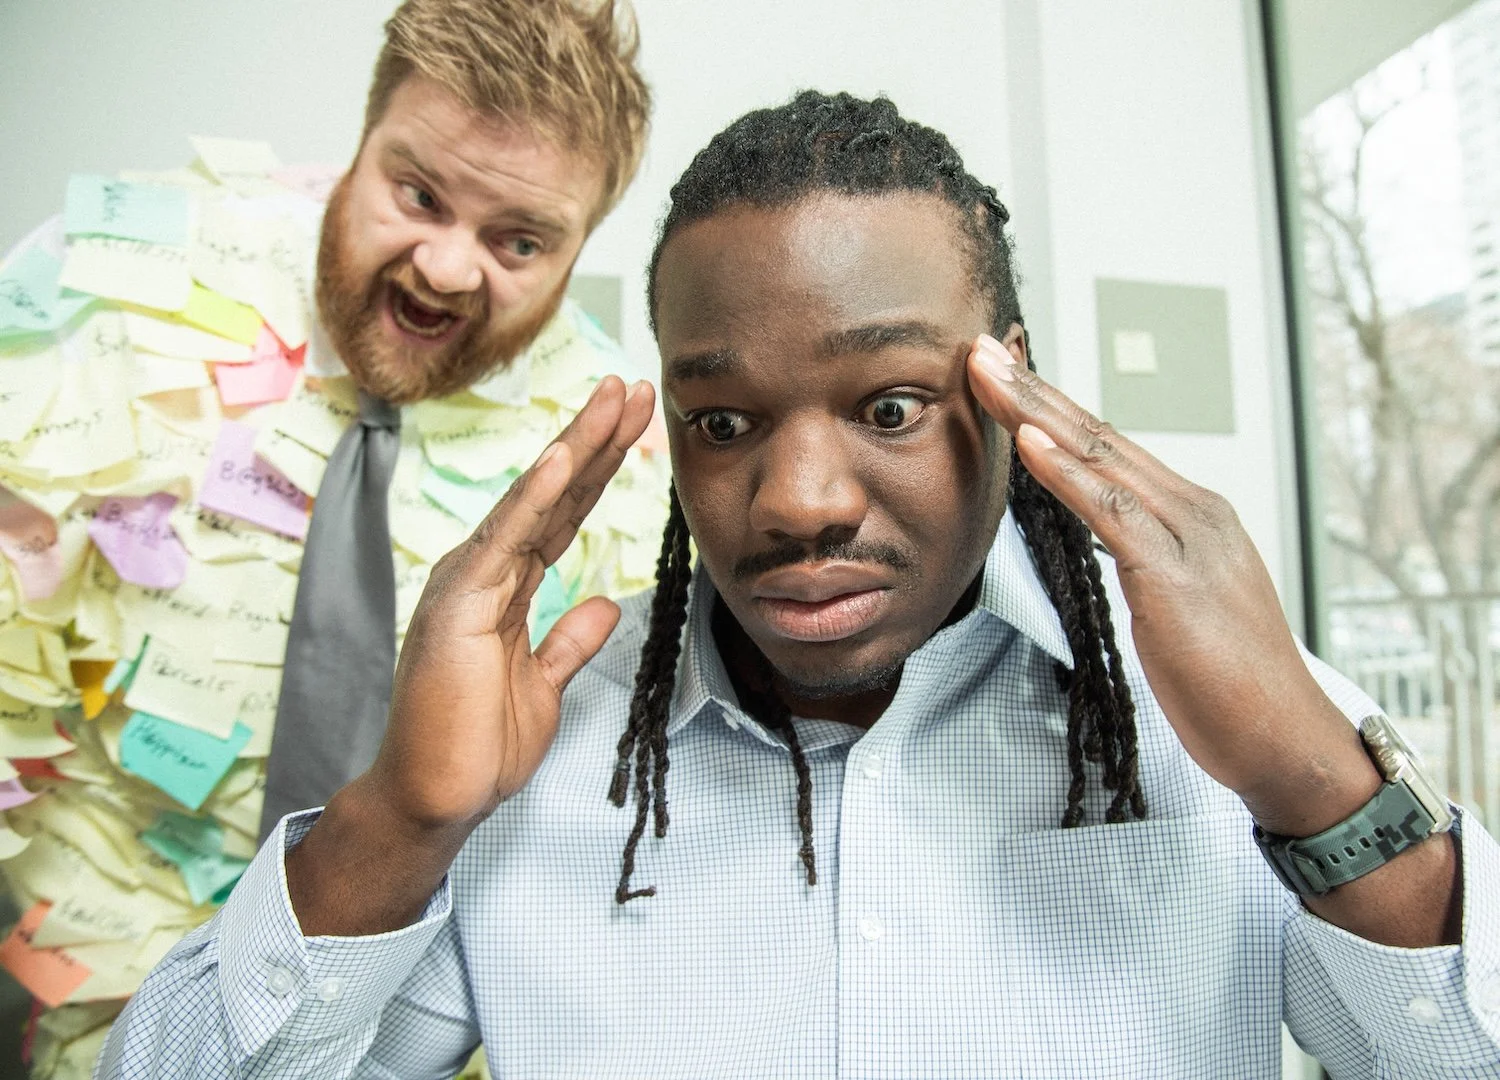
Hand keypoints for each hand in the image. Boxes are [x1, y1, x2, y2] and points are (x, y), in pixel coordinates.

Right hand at [372, 375, 655, 829]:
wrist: (435, 796)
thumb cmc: (476, 744)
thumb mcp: (543, 684)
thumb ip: (569, 639)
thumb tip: (605, 604)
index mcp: (503, 587)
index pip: (562, 515)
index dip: (599, 468)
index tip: (633, 425)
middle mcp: (484, 573)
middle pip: (552, 494)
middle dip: (596, 438)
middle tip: (635, 388)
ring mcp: (467, 583)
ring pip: (533, 502)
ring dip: (576, 447)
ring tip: (613, 400)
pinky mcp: (458, 606)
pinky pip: (504, 542)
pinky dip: (534, 497)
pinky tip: (563, 457)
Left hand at [966, 332, 1376, 833]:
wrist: (1284, 738)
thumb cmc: (1231, 684)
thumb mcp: (1178, 605)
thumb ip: (1146, 560)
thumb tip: (1109, 539)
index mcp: (1192, 516)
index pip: (1108, 448)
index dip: (1051, 409)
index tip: (1005, 377)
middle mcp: (1194, 512)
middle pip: (1097, 436)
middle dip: (1033, 390)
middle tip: (980, 349)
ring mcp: (1189, 540)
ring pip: (1099, 459)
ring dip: (1036, 413)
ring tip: (988, 374)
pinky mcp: (1176, 579)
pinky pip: (1111, 513)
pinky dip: (1066, 474)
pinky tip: (1030, 442)